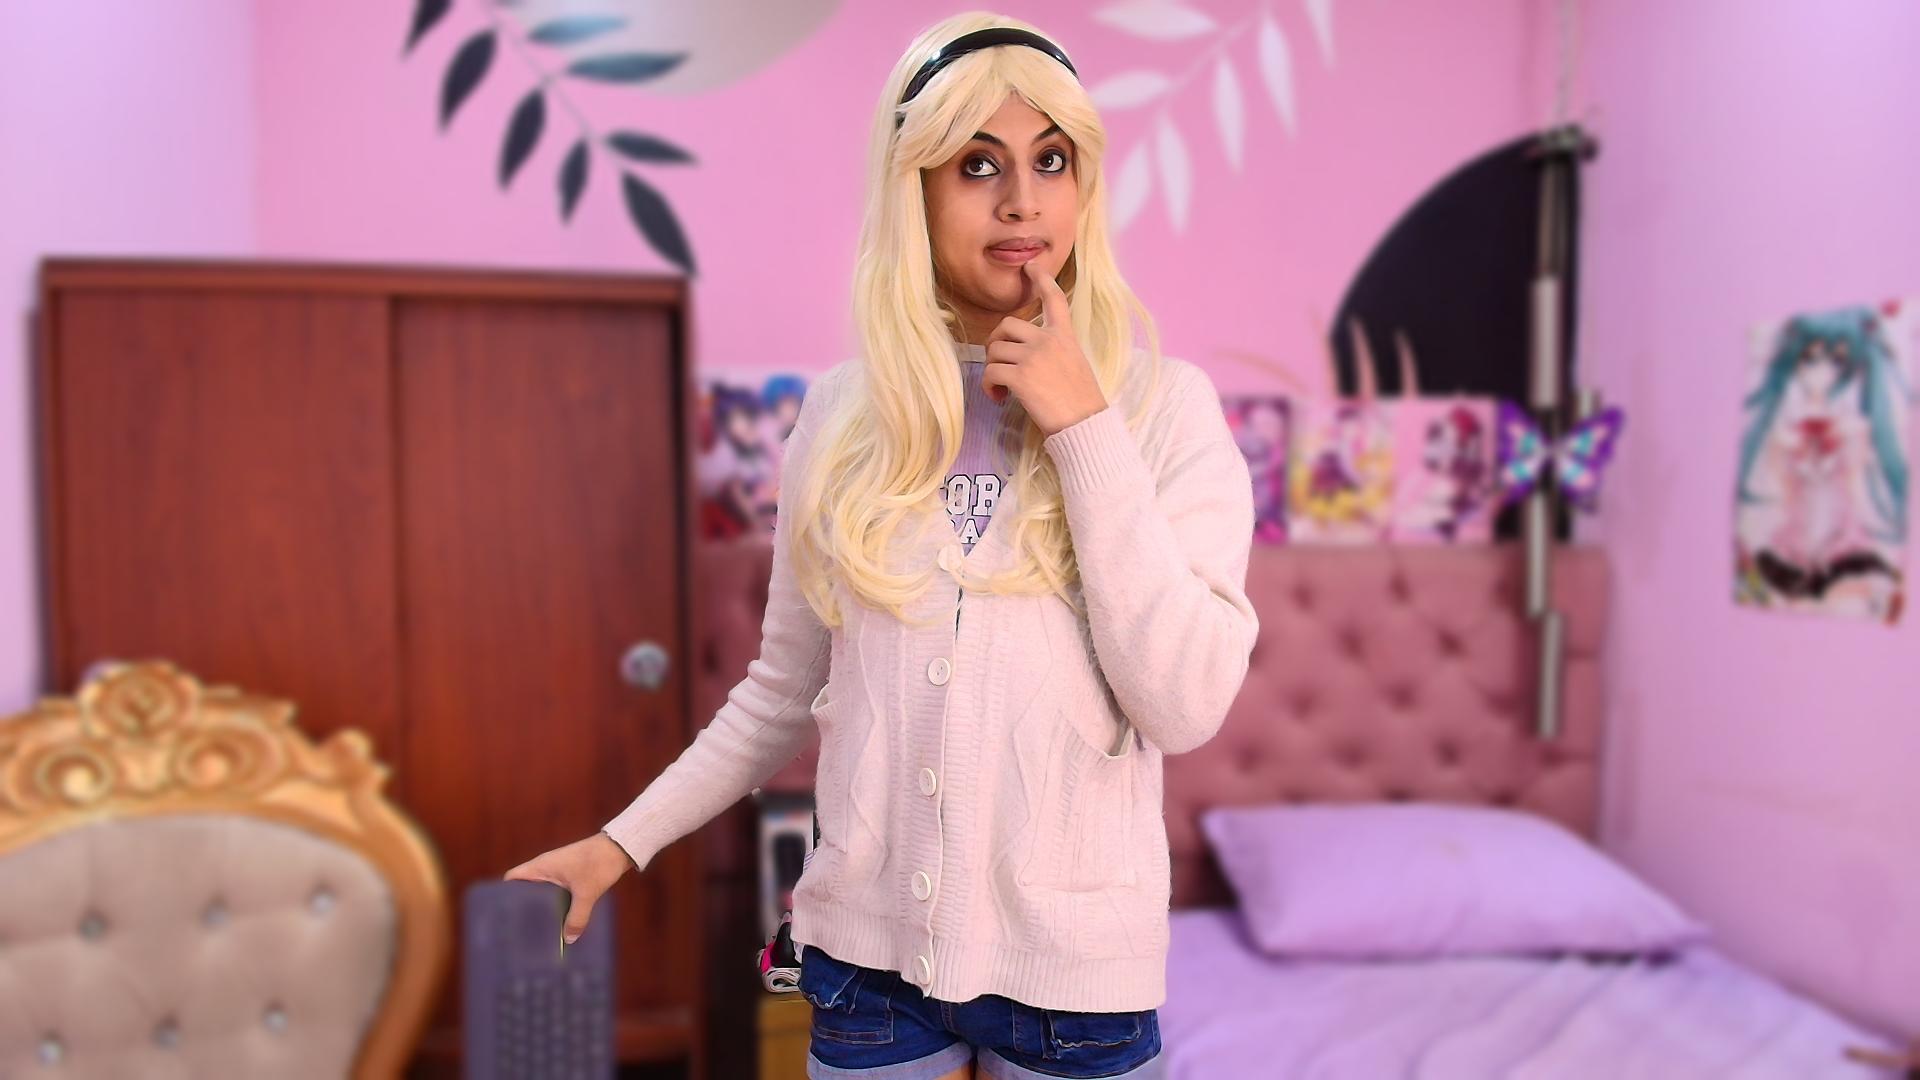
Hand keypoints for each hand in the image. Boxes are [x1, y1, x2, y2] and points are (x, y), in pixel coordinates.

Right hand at [503, 831, 634, 944]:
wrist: (620, 847)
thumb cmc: (598, 864)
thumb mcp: (587, 894)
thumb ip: (577, 917)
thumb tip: (569, 940)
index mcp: (541, 867)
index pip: (512, 878)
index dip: (504, 893)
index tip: (502, 914)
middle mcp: (545, 868)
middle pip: (525, 889)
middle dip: (523, 907)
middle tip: (520, 930)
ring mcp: (558, 871)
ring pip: (542, 892)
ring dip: (542, 907)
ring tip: (539, 931)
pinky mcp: (570, 875)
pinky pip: (556, 892)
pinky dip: (556, 904)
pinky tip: (560, 920)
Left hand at [982, 259, 1108, 436]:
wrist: (1086, 425)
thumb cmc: (1082, 402)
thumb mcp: (1075, 364)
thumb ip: (1055, 350)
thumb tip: (1026, 353)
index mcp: (1065, 336)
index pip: (1054, 299)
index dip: (1040, 279)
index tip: (1029, 266)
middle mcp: (1048, 340)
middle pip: (1006, 325)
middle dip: (995, 342)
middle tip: (998, 362)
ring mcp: (1033, 357)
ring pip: (995, 350)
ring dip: (992, 368)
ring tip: (1001, 388)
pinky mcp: (1020, 377)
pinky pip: (990, 372)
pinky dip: (988, 386)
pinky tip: (999, 398)